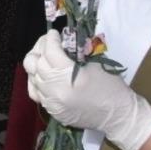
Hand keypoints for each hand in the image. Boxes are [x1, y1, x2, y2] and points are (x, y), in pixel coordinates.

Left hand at [23, 30, 150, 149]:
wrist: (118, 115)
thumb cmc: (111, 87)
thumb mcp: (96, 62)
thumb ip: (77, 51)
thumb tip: (62, 41)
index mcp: (69, 75)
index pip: (50, 51)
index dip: (50, 39)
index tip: (54, 34)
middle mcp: (55, 88)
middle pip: (35, 63)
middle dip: (41, 48)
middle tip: (49, 43)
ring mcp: (51, 101)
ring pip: (32, 76)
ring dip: (37, 64)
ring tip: (45, 58)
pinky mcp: (51, 110)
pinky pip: (35, 92)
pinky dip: (36, 80)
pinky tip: (43, 75)